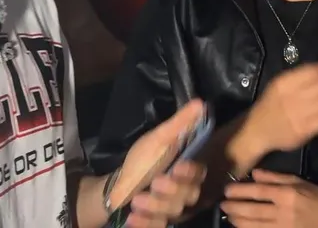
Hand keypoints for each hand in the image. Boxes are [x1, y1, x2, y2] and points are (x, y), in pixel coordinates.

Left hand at [111, 99, 208, 225]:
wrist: (118, 186)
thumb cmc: (140, 161)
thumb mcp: (158, 139)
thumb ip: (180, 124)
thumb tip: (200, 102)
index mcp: (186, 171)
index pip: (198, 173)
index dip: (191, 172)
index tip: (179, 166)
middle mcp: (183, 192)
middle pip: (188, 196)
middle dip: (172, 190)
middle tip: (156, 182)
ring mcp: (170, 209)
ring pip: (172, 212)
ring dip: (156, 206)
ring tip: (137, 200)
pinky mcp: (156, 222)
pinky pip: (157, 226)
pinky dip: (146, 223)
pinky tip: (134, 218)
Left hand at [221, 169, 317, 226]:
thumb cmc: (317, 197)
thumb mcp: (298, 182)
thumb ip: (275, 177)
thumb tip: (254, 174)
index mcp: (287, 194)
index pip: (258, 192)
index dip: (240, 191)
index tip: (227, 191)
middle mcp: (283, 212)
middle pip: (252, 211)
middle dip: (234, 208)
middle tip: (222, 205)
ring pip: (254, 226)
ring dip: (238, 222)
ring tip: (229, 217)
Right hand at [242, 61, 317, 156]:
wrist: (257, 130)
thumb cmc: (270, 104)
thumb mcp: (278, 85)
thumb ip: (299, 77)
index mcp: (284, 83)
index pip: (313, 71)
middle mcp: (291, 97)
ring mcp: (297, 115)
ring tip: (315, 107)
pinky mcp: (303, 131)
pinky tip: (315, 118)